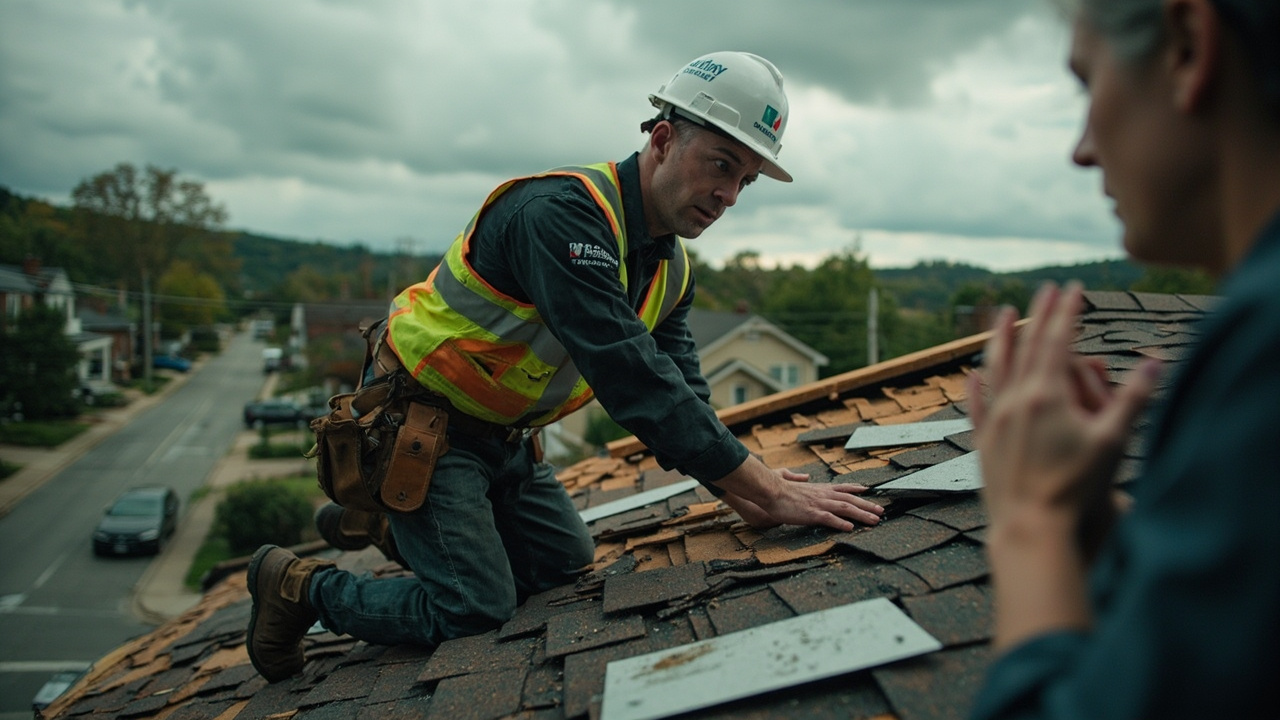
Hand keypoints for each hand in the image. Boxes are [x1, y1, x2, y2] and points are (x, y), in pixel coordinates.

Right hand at [715, 459, 883, 531]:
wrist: (770, 490)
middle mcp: (824, 495)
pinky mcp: (812, 513)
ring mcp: (819, 504)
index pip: (843, 487)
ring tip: (874, 521)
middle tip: (881, 511)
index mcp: (820, 488)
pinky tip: (851, 528)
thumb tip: (804, 476)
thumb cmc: (779, 488)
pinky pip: (830, 519)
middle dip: (867, 505)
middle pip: (850, 499)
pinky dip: (842, 523)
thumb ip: (801, 480)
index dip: (857, 489)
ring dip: (862, 515)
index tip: (868, 491)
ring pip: (846, 508)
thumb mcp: (793, 482)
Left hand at [968, 282, 1158, 541]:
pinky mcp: (983, 443)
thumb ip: (1132, 400)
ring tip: (1003, 315)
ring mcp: (995, 421)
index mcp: (1046, 395)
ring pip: (995, 368)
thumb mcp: (1112, 442)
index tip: (1073, 289)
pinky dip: (976, 385)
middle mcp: (1015, 401)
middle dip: (1039, 315)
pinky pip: (976, 406)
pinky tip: (974, 375)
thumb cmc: (1076, 488)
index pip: (1057, 342)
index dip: (1066, 313)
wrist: (1032, 528)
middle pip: (1027, 347)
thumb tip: (1156, 363)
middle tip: (1046, 290)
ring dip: (1001, 338)